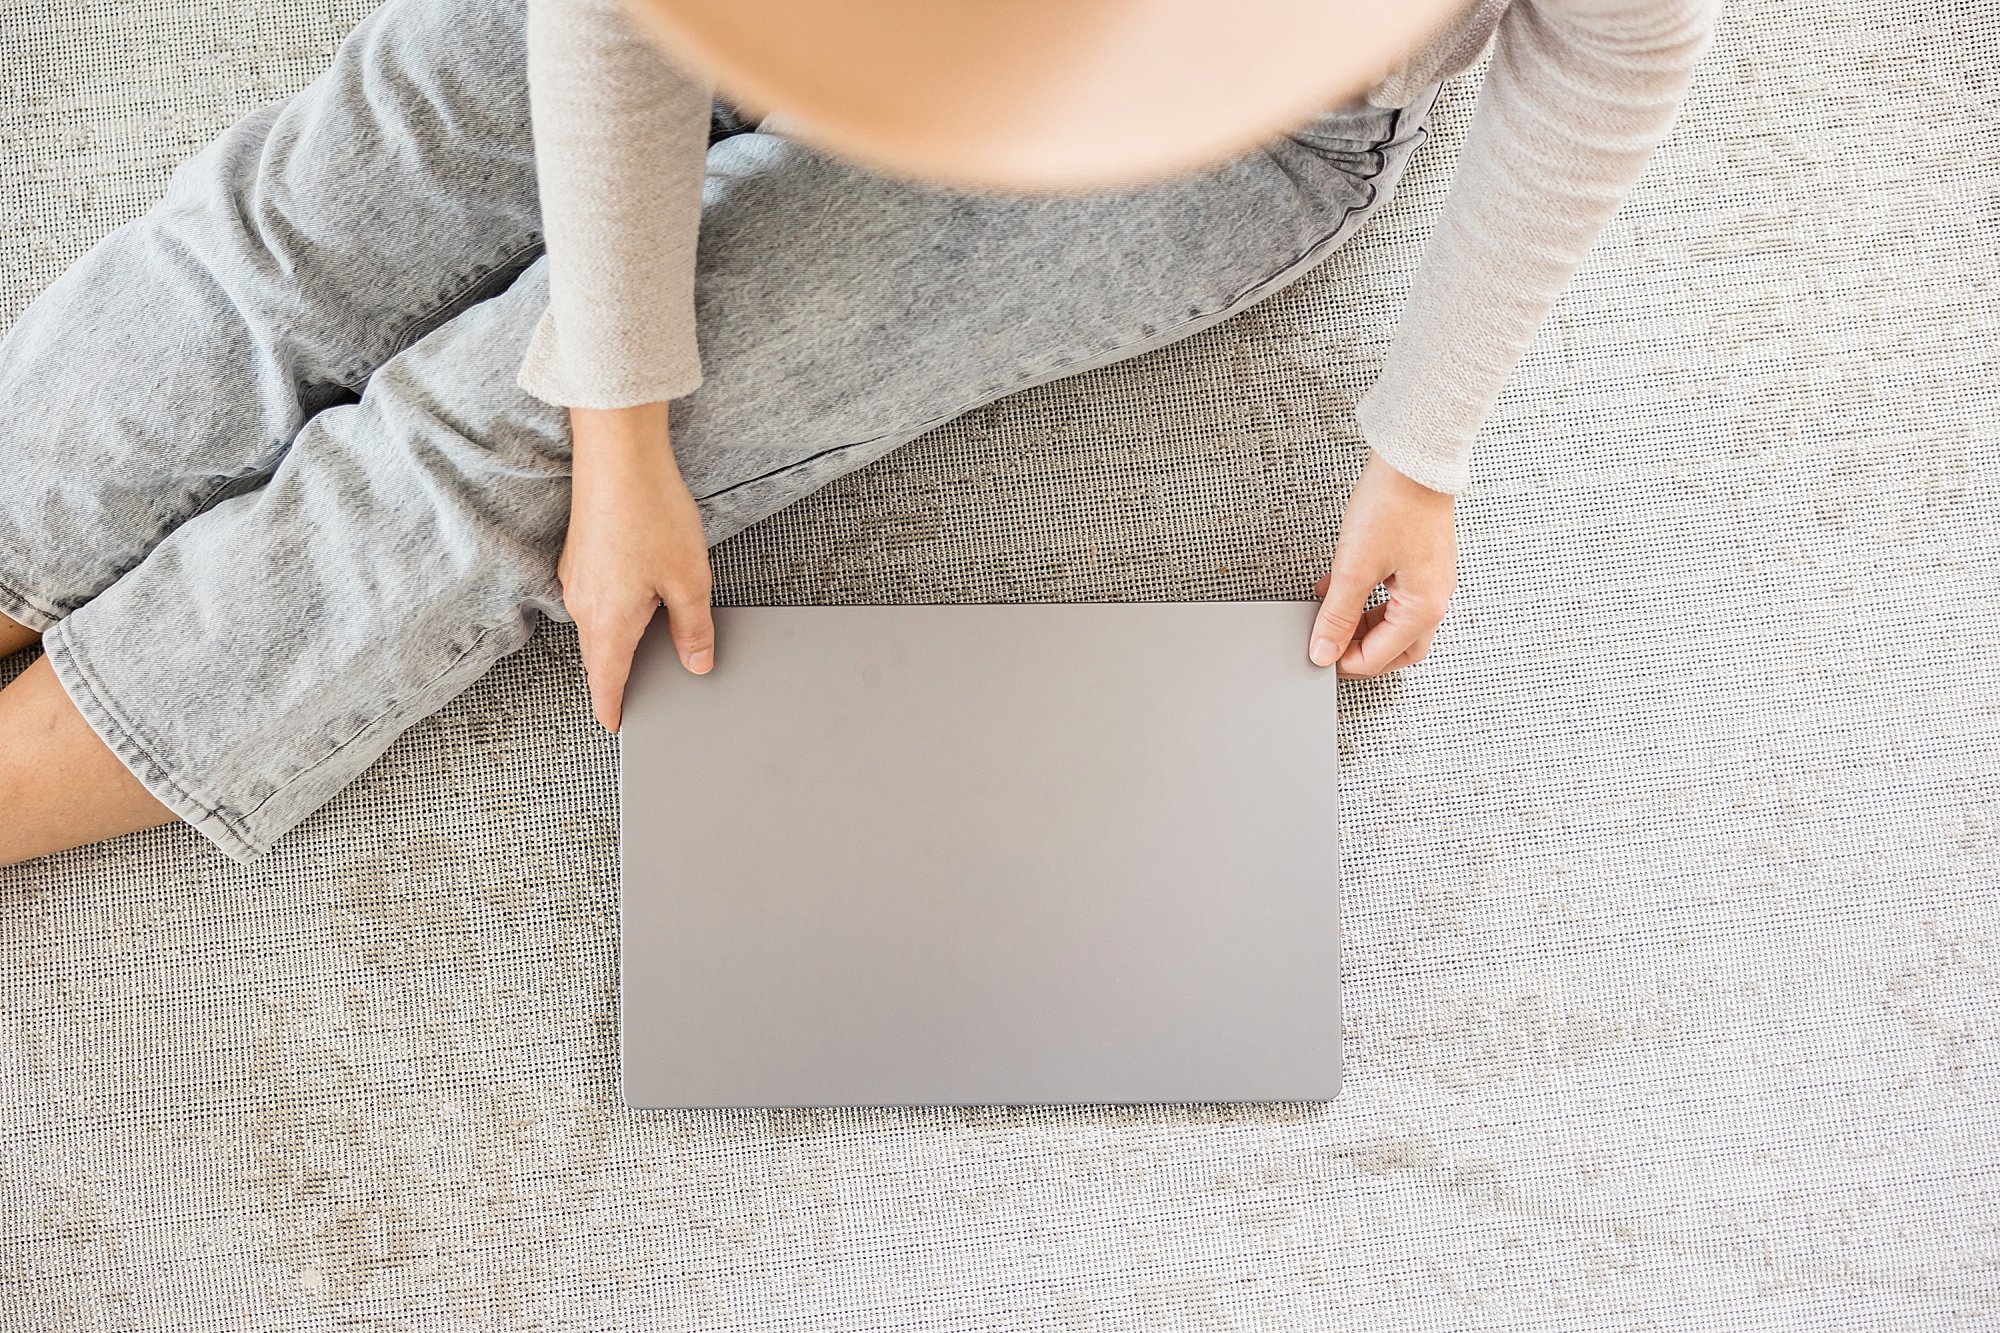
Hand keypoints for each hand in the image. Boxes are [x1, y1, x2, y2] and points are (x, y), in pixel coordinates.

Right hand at [561, 403, 713, 731]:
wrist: (617, 455)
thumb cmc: (651, 514)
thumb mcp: (689, 581)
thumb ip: (694, 628)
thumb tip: (697, 662)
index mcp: (608, 622)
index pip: (607, 681)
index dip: (612, 706)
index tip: (616, 725)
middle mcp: (582, 603)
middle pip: (601, 654)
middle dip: (619, 676)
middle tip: (637, 694)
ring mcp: (576, 576)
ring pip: (599, 623)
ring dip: (619, 638)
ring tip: (650, 647)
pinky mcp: (580, 553)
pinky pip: (597, 596)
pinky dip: (616, 609)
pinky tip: (641, 599)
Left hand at [1309, 448, 1456, 675]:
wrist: (1415, 459)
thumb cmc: (1394, 504)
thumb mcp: (1354, 567)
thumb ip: (1337, 615)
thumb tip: (1324, 650)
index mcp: (1424, 608)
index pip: (1380, 658)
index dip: (1343, 661)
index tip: (1318, 655)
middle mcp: (1435, 596)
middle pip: (1397, 648)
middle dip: (1362, 652)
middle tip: (1330, 646)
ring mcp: (1431, 577)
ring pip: (1396, 621)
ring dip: (1364, 625)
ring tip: (1332, 617)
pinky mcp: (1422, 558)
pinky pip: (1396, 594)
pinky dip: (1369, 600)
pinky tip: (1344, 588)